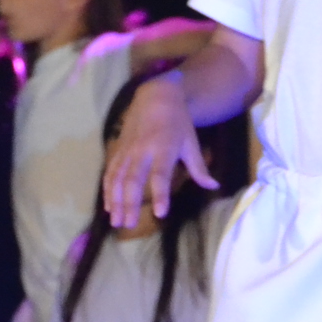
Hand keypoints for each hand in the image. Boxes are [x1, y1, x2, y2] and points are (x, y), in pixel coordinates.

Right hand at [103, 75, 215, 225]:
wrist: (154, 96)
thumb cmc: (177, 121)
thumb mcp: (191, 142)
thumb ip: (199, 167)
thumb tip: (214, 187)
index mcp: (164, 147)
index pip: (161, 174)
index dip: (160, 194)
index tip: (160, 213)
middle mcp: (142, 150)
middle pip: (133, 179)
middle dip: (130, 203)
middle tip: (129, 225)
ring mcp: (127, 150)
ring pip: (117, 178)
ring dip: (115, 201)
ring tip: (116, 221)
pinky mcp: (118, 150)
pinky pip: (110, 172)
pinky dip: (107, 190)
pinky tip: (109, 207)